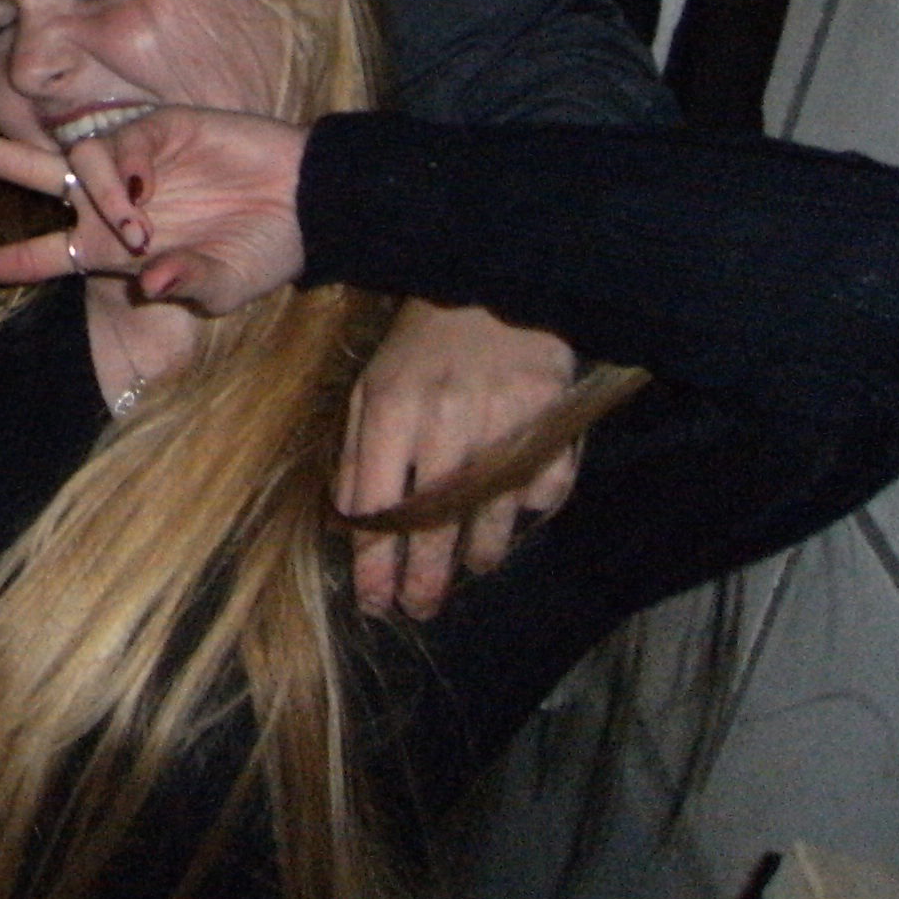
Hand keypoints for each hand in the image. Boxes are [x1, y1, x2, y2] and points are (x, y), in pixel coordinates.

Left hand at [0, 102, 309, 315]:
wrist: (308, 203)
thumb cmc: (263, 252)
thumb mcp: (223, 286)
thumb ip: (187, 286)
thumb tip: (148, 281)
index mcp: (109, 250)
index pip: (37, 256)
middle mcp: (105, 203)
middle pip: (22, 174)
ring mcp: (128, 161)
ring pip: (71, 161)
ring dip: (98, 195)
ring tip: (140, 221)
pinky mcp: (156, 128)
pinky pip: (114, 145)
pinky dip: (120, 170)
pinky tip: (143, 188)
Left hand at [339, 300, 581, 618]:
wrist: (492, 287)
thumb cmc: (420, 344)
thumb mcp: (370, 386)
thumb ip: (355, 452)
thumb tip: (345, 520)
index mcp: (391, 410)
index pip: (376, 507)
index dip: (373, 563)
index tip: (374, 601)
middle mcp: (446, 424)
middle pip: (432, 524)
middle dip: (423, 579)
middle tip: (419, 611)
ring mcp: (504, 425)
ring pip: (491, 518)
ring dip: (478, 556)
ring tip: (467, 572)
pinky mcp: (553, 423)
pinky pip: (546, 490)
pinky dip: (531, 513)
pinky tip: (514, 521)